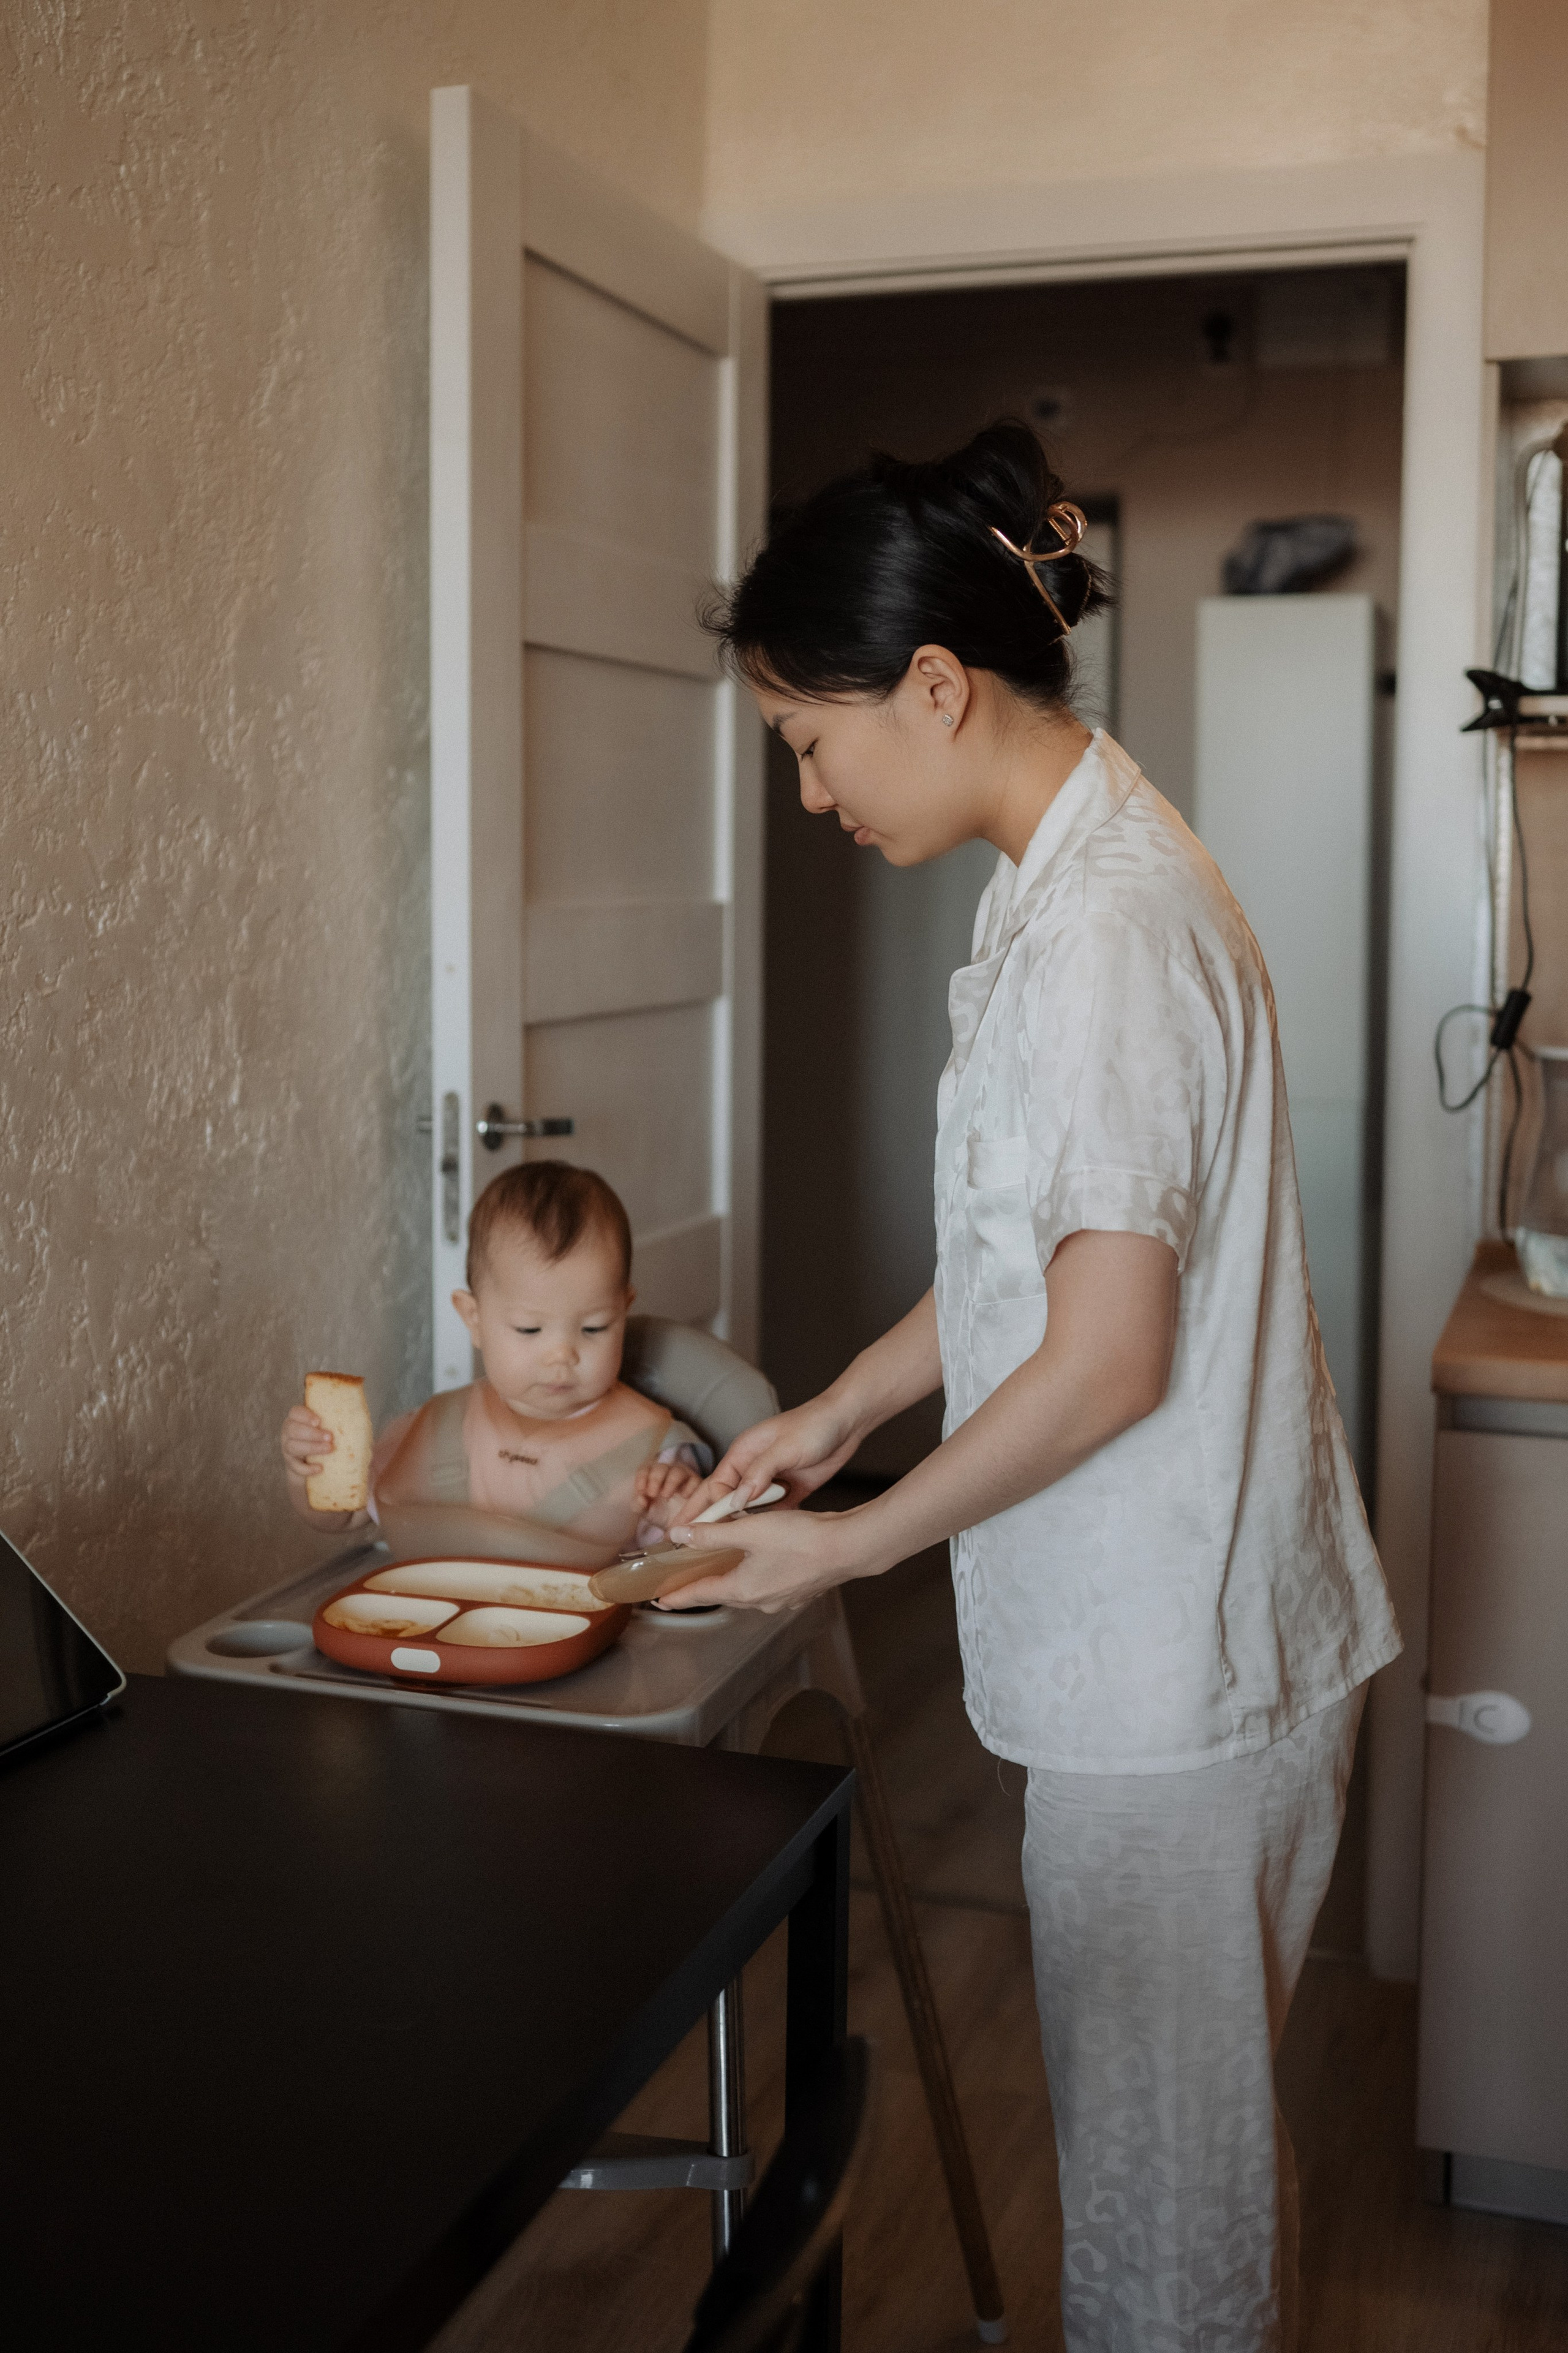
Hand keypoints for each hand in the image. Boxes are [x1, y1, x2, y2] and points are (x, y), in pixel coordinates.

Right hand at [281, 1405, 331, 1487]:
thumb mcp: (331, 1427)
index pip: (295, 1412)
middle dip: (312, 1433)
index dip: (305, 1415)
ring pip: (292, 1446)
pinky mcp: (291, 1464)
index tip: (319, 1421)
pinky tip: (320, 1468)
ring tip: (329, 1449)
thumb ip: (339, 1421)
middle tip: (330, 1437)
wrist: (316, 1462)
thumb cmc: (327, 1438)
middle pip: (293, 1429)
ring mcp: (288, 1448)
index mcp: (299, 1418)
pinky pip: (295, 1467)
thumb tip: (361, 1416)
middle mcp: (289, 1432)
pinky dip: (307, 1468)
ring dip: (312, 1448)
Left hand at [632, 1457, 700, 1526]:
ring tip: (666, 1496)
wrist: (680, 1527)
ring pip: (677, 1471)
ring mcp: (684, 1477)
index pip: (646, 1469)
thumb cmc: (661, 1515)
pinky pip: (694, 1481)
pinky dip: (689, 1487)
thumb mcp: (647, 1512)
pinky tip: (684, 1497)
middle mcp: (668, 1474)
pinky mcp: (697, 1485)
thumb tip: (641, 1499)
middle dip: (655, 1479)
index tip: (640, 1490)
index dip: (642, 1477)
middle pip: (660, 1467)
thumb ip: (639, 1505)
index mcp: (653, 1478)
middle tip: (652, 1494)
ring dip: (670, 1482)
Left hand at [654, 1502, 869, 1614]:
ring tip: (719, 1564)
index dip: (677, 1596)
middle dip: (703, 1585)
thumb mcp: (749, 1530)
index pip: (699, 1594)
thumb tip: (679, 1537)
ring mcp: (782, 1599)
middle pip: (722, 1593)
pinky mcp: (799, 1590)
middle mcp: (761, 1601)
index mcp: (743, 1590)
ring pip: (747, 1589)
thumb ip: (711, 1534)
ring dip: (730, 1577)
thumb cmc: (802, 1539)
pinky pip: (768, 1584)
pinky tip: (758, 1558)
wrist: (848, 1548)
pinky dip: (755, 1573)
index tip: (660, 1601)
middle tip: (684, 1579)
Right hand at [665, 1395, 861, 1527]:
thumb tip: (736, 1500)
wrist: (846, 1422)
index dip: (699, 1509)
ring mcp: (770, 1481)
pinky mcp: (789, 1491)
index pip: (714, 1486)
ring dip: (735, 1528)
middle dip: (706, 1522)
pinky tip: (754, 1546)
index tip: (685, 1529)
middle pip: (724, 1500)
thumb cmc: (814, 1427)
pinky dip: (761, 1527)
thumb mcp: (785, 1448)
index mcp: (743, 1453)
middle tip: (688, 1546)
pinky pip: (770, 1514)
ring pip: (746, 1510)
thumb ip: (760, 1472)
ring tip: (717, 1554)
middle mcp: (752, 1469)